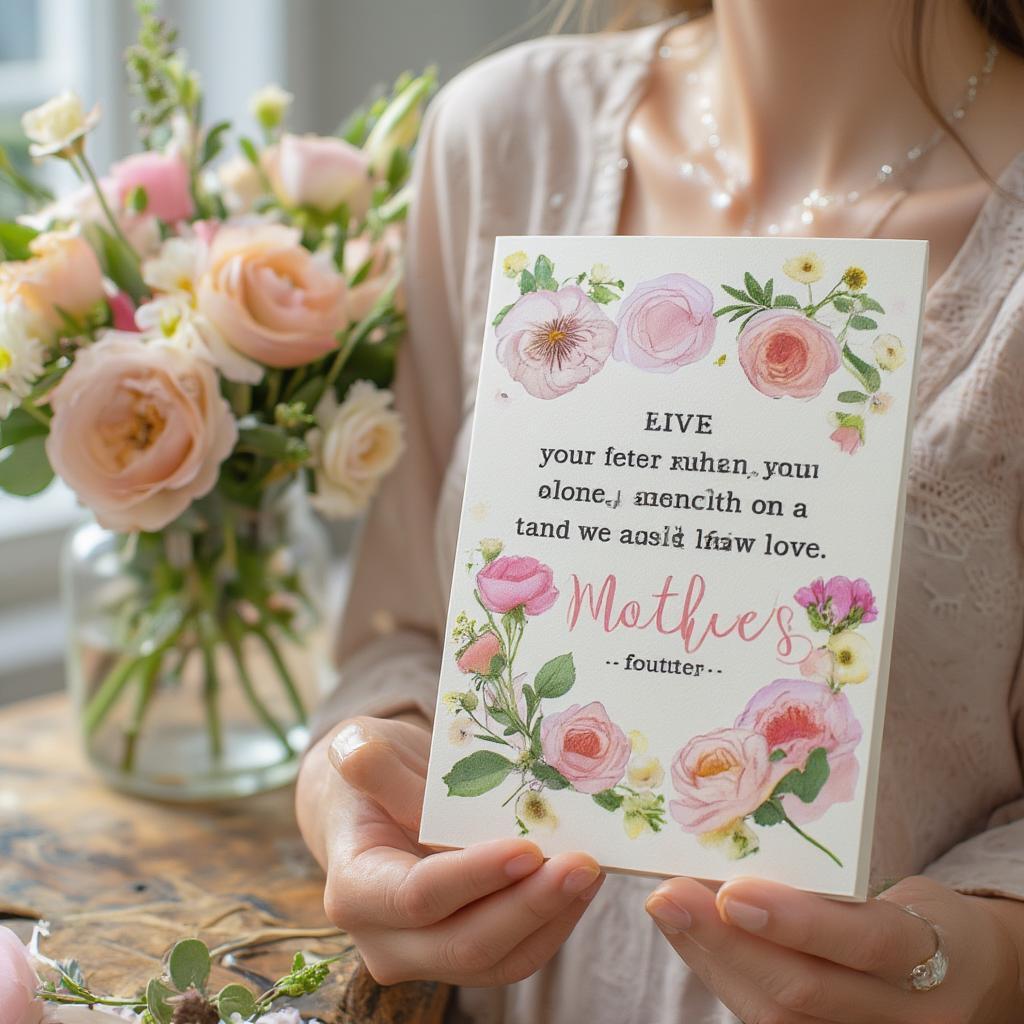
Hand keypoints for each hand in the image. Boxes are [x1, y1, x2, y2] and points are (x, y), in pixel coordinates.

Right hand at [296, 714, 603, 985]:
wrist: (375, 807)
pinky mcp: (464, 953)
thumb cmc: (373, 774)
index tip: (527, 848)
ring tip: (591, 869)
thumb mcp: (365, 749)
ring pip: (498, 961)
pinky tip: (582, 883)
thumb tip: (359, 759)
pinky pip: (515, 955)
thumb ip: (367, 761)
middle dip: (529, 907)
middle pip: (464, 946)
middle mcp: (385, 940)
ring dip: (551, 918)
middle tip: (582, 864)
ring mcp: (426, 956)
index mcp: (355, 890)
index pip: (417, 897)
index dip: (474, 877)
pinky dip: (553, 922)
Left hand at [644, 873, 1022, 1022]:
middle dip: (726, 943)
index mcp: (932, 950)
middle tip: (668, 897)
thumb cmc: (923, 918)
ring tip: (669, 912)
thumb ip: (833, 889)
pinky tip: (696, 944)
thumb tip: (736, 852)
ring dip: (712, 961)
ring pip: (779, 1017)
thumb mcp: (898, 892)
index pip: (866, 941)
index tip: (731, 892)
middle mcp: (910, 1011)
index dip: (796, 921)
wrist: (972, 980)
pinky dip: (726, 982)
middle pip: (807, 990)